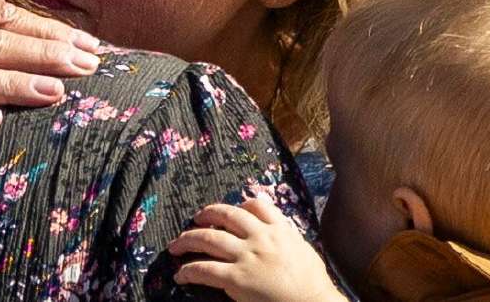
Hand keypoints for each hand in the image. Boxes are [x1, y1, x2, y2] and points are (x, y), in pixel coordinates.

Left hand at [169, 198, 345, 301]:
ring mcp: (247, 256)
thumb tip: (280, 235)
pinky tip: (181, 275)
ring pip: (208, 238)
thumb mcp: (304, 250)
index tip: (231, 210)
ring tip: (176, 245)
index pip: (256, 205)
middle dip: (207, 214)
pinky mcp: (236, 278)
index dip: (240, 206)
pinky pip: (205, 269)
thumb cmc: (313, 284)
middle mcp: (260, 237)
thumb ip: (287, 238)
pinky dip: (189, 271)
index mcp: (279, 229)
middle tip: (196, 218)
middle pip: (226, 215)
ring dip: (187, 240)